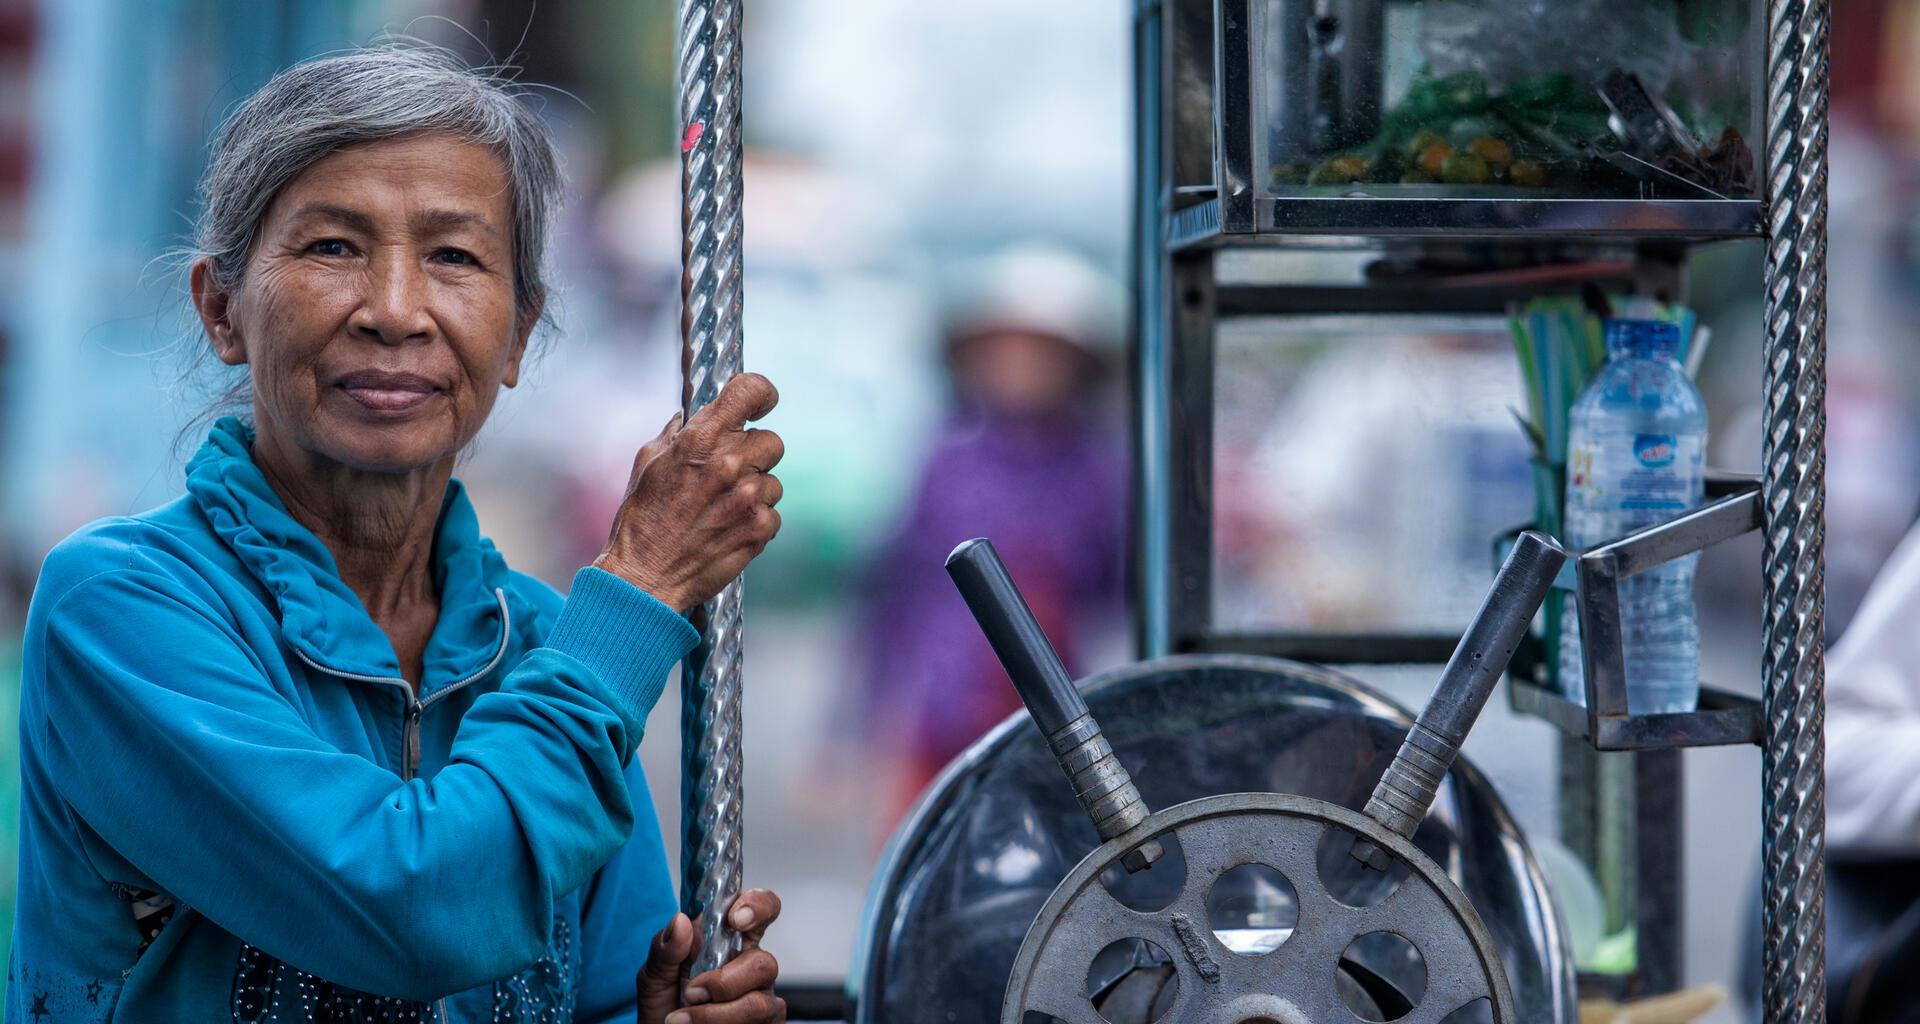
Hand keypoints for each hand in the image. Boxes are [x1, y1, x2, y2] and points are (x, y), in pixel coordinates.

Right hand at [595, 374, 784, 610]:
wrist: (645, 576)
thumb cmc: (642, 520)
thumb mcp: (647, 464)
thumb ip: (675, 436)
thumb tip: (691, 419)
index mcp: (700, 440)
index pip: (750, 391)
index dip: (761, 394)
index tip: (761, 404)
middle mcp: (730, 464)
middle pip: (772, 441)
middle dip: (754, 455)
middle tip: (730, 474)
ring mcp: (749, 498)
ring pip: (774, 482)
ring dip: (755, 493)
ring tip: (722, 509)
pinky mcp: (760, 528)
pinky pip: (774, 514)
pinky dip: (756, 522)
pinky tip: (729, 529)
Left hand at [637, 889, 784, 1023]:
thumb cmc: (664, 1008)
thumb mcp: (654, 977)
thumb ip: (665, 948)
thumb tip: (680, 921)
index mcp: (730, 943)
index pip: (761, 911)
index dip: (757, 906)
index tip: (735, 918)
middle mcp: (752, 969)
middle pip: (764, 961)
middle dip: (724, 981)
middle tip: (692, 992)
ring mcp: (762, 1000)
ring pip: (759, 1002)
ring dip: (715, 1015)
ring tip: (685, 1019)